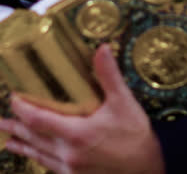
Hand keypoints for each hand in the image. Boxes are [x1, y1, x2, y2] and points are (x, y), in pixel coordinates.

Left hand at [0, 45, 164, 173]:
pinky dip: (37, 158)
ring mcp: (71, 169)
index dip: (23, 109)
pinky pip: (49, 166)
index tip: (13, 96)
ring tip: (8, 138)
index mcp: (77, 135)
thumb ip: (109, 76)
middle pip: (34, 138)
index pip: (39, 120)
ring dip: (22, 145)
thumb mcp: (124, 103)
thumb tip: (102, 49)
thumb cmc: (136, 139)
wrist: (147, 172)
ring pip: (39, 155)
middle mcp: (69, 154)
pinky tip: (34, 156)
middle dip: (16, 127)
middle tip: (1, 119)